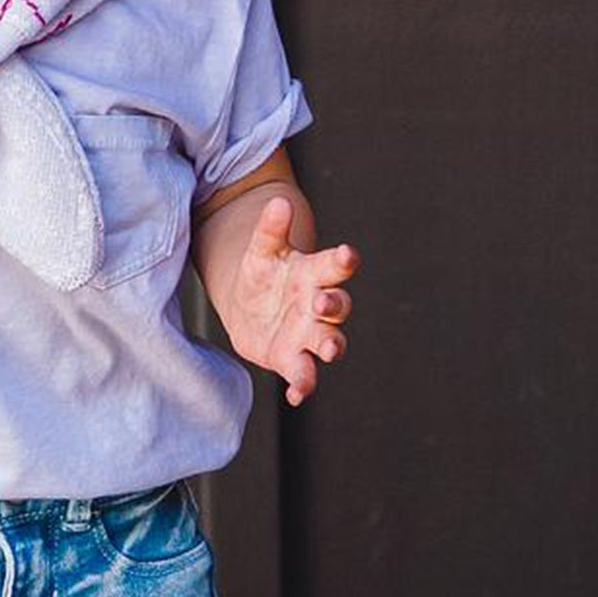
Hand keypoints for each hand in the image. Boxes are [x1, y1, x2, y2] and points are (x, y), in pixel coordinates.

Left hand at [223, 195, 358, 406]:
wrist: (249, 305)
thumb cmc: (263, 273)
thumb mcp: (262, 250)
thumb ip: (270, 229)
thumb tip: (278, 202)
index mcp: (314, 274)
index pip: (335, 265)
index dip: (343, 260)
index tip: (348, 254)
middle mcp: (318, 306)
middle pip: (337, 306)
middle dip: (334, 305)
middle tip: (323, 302)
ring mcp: (308, 334)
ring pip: (329, 341)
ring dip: (332, 345)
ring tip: (331, 349)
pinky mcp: (292, 358)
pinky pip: (303, 374)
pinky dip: (303, 384)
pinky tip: (296, 394)